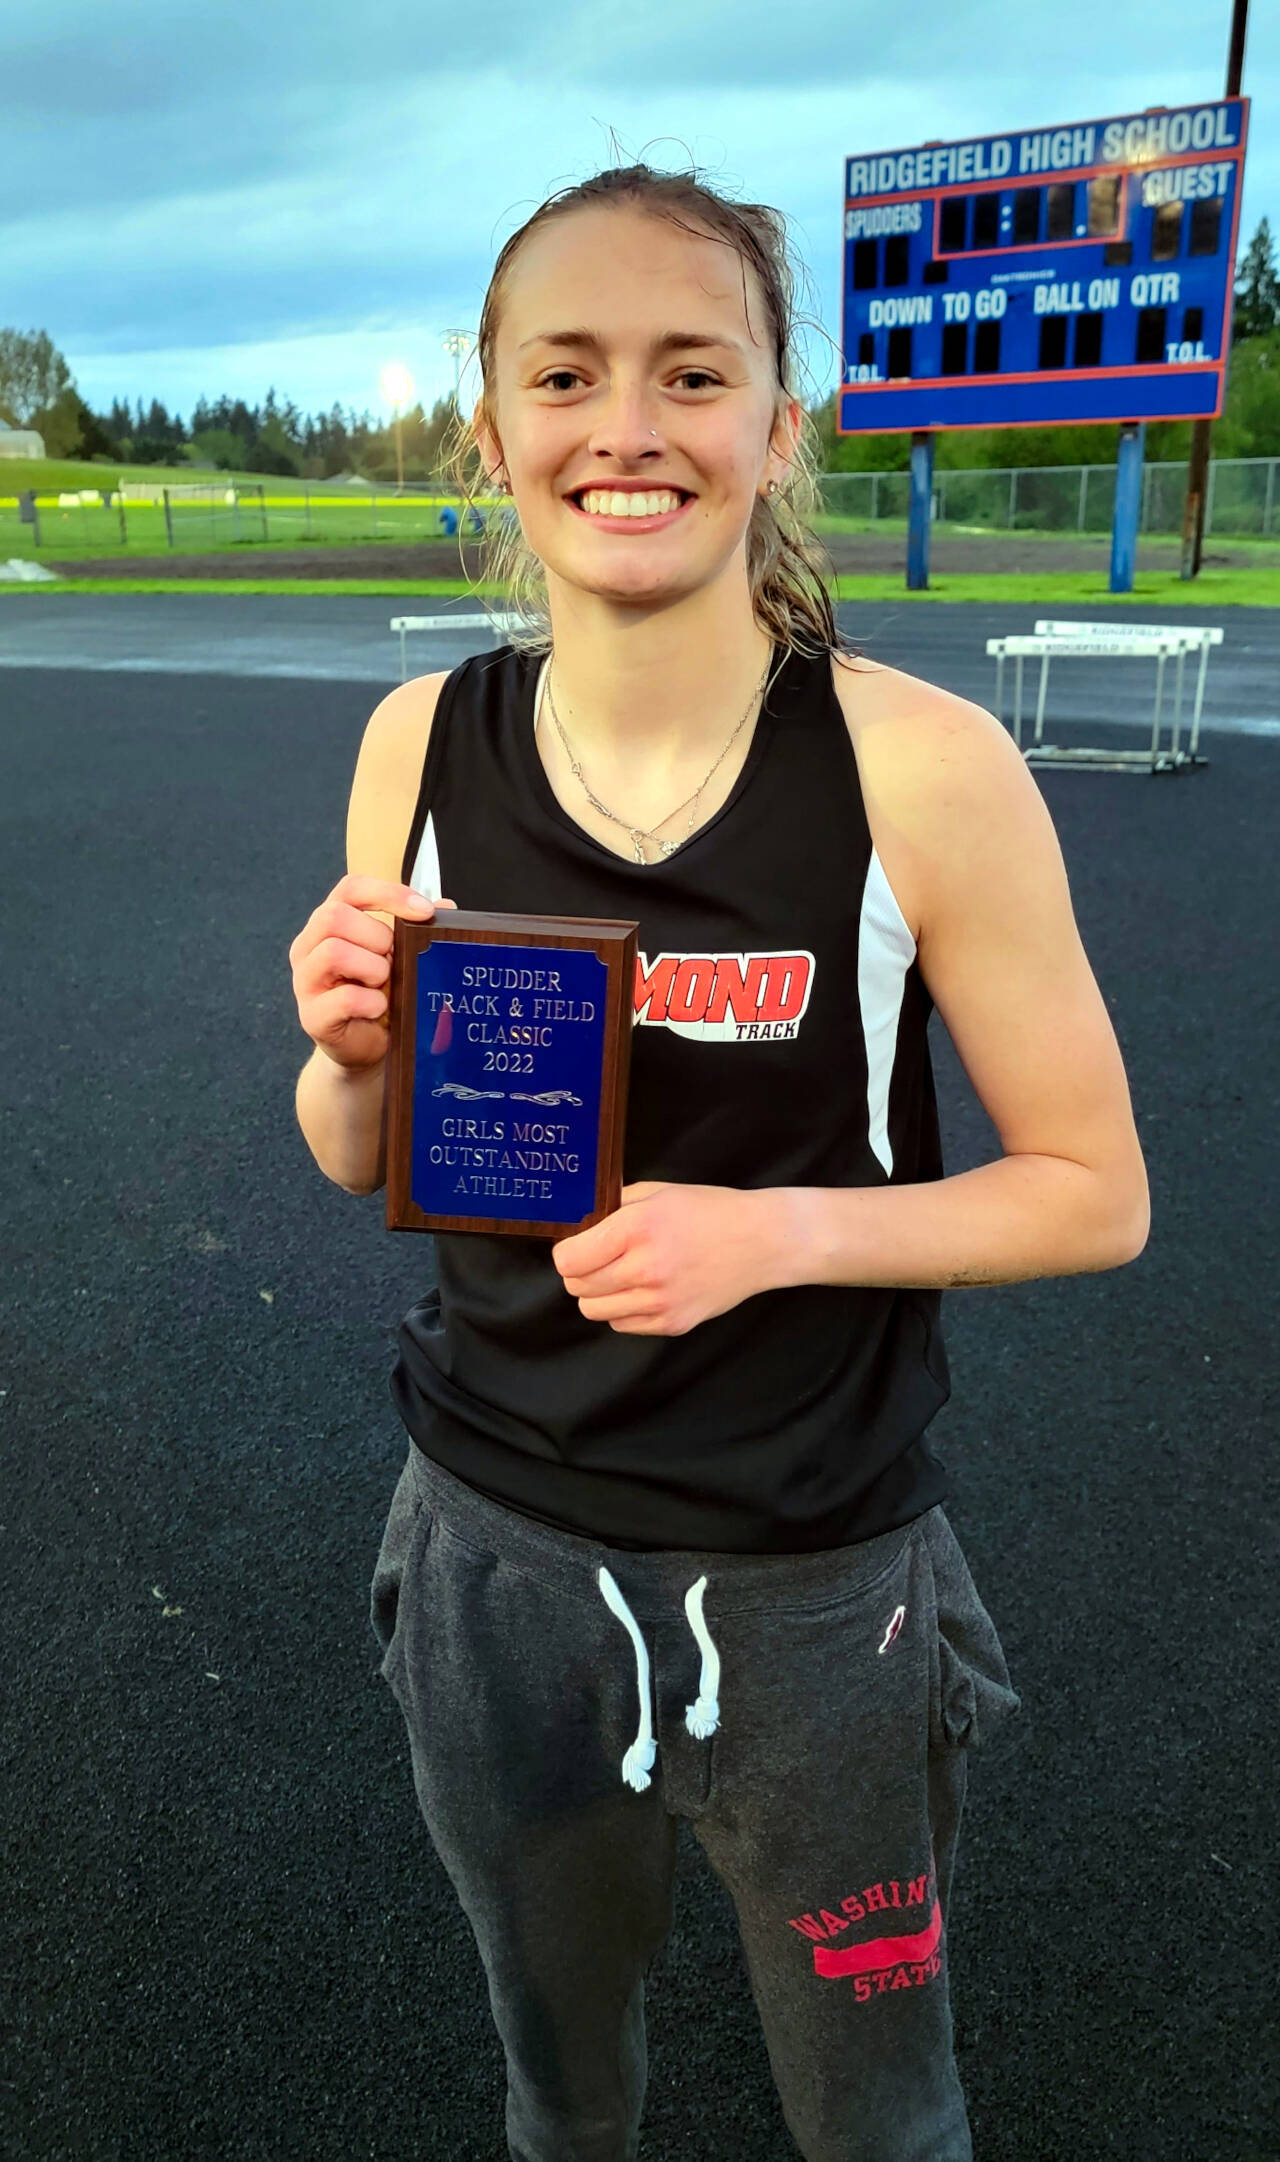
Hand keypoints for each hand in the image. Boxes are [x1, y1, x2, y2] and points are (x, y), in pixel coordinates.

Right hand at [288, 875, 456, 1071]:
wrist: (369, 1048)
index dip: (387, 892)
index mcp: (330, 924)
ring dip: (373, 968)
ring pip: (333, 952)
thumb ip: (418, 929)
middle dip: (377, 937)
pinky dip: (372, 1001)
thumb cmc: (381, 995)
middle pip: (334, 916)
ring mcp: (305, 981)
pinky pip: (343, 998)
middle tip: (394, 961)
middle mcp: (309, 947)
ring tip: (385, 985)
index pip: (350, 888)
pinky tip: (380, 1008)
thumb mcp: (401, 957)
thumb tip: (446, 907)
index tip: (423, 910)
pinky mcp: (312, 1016)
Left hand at [551, 1182, 772, 1334]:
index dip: (567, 1252)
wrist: (761, 1242)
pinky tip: (643, 1290)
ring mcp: (659, 1301)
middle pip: (577, 1287)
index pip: (569, 1259)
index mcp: (637, 1228)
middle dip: (580, 1272)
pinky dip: (623, 1309)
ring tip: (622, 1275)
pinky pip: (622, 1325)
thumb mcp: (658, 1192)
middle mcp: (645, 1268)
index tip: (578, 1246)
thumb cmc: (710, 1211)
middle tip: (600, 1258)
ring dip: (599, 1293)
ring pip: (594, 1310)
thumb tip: (579, 1225)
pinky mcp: (672, 1323)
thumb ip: (614, 1207)